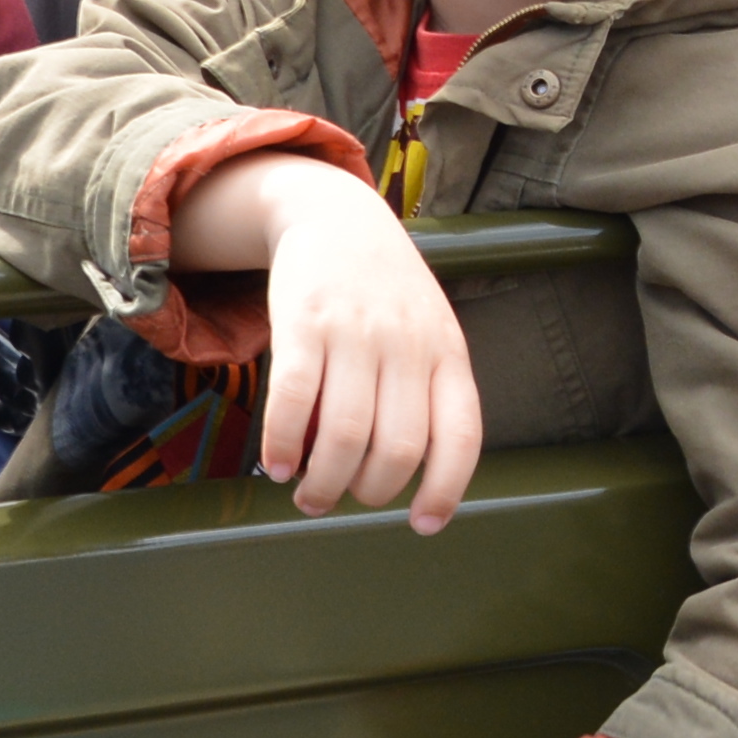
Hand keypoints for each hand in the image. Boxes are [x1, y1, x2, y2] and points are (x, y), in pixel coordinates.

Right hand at [177, 155, 487, 529]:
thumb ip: (427, 393)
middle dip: (368, 493)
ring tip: (307, 494)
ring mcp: (357, 331)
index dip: (446, 490)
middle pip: (398, 449)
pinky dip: (283, 445)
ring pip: (347, 435)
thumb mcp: (428, 330)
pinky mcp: (305, 322)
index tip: (424, 524)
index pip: (461, 436)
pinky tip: (276, 464)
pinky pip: (295, 400)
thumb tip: (411, 478)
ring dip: (323, 482)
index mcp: (448, 353)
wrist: (335, 213)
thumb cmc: (385, 291)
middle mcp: (408, 344)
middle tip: (340, 499)